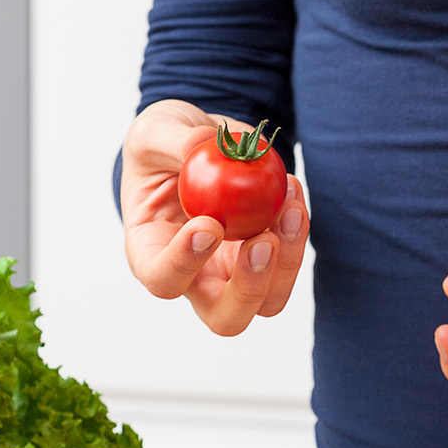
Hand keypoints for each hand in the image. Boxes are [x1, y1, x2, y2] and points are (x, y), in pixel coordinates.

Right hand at [121, 99, 309, 335]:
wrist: (200, 145)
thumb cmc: (163, 146)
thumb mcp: (154, 130)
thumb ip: (172, 140)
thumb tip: (203, 145)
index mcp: (150, 253)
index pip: (164, 280)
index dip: (185, 264)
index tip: (208, 224)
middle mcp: (195, 276)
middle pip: (226, 317)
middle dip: (249, 288)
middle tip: (263, 241)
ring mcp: (234, 271)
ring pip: (270, 298)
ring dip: (288, 260)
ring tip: (288, 204)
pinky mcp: (268, 254)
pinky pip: (290, 259)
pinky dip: (296, 230)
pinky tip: (292, 190)